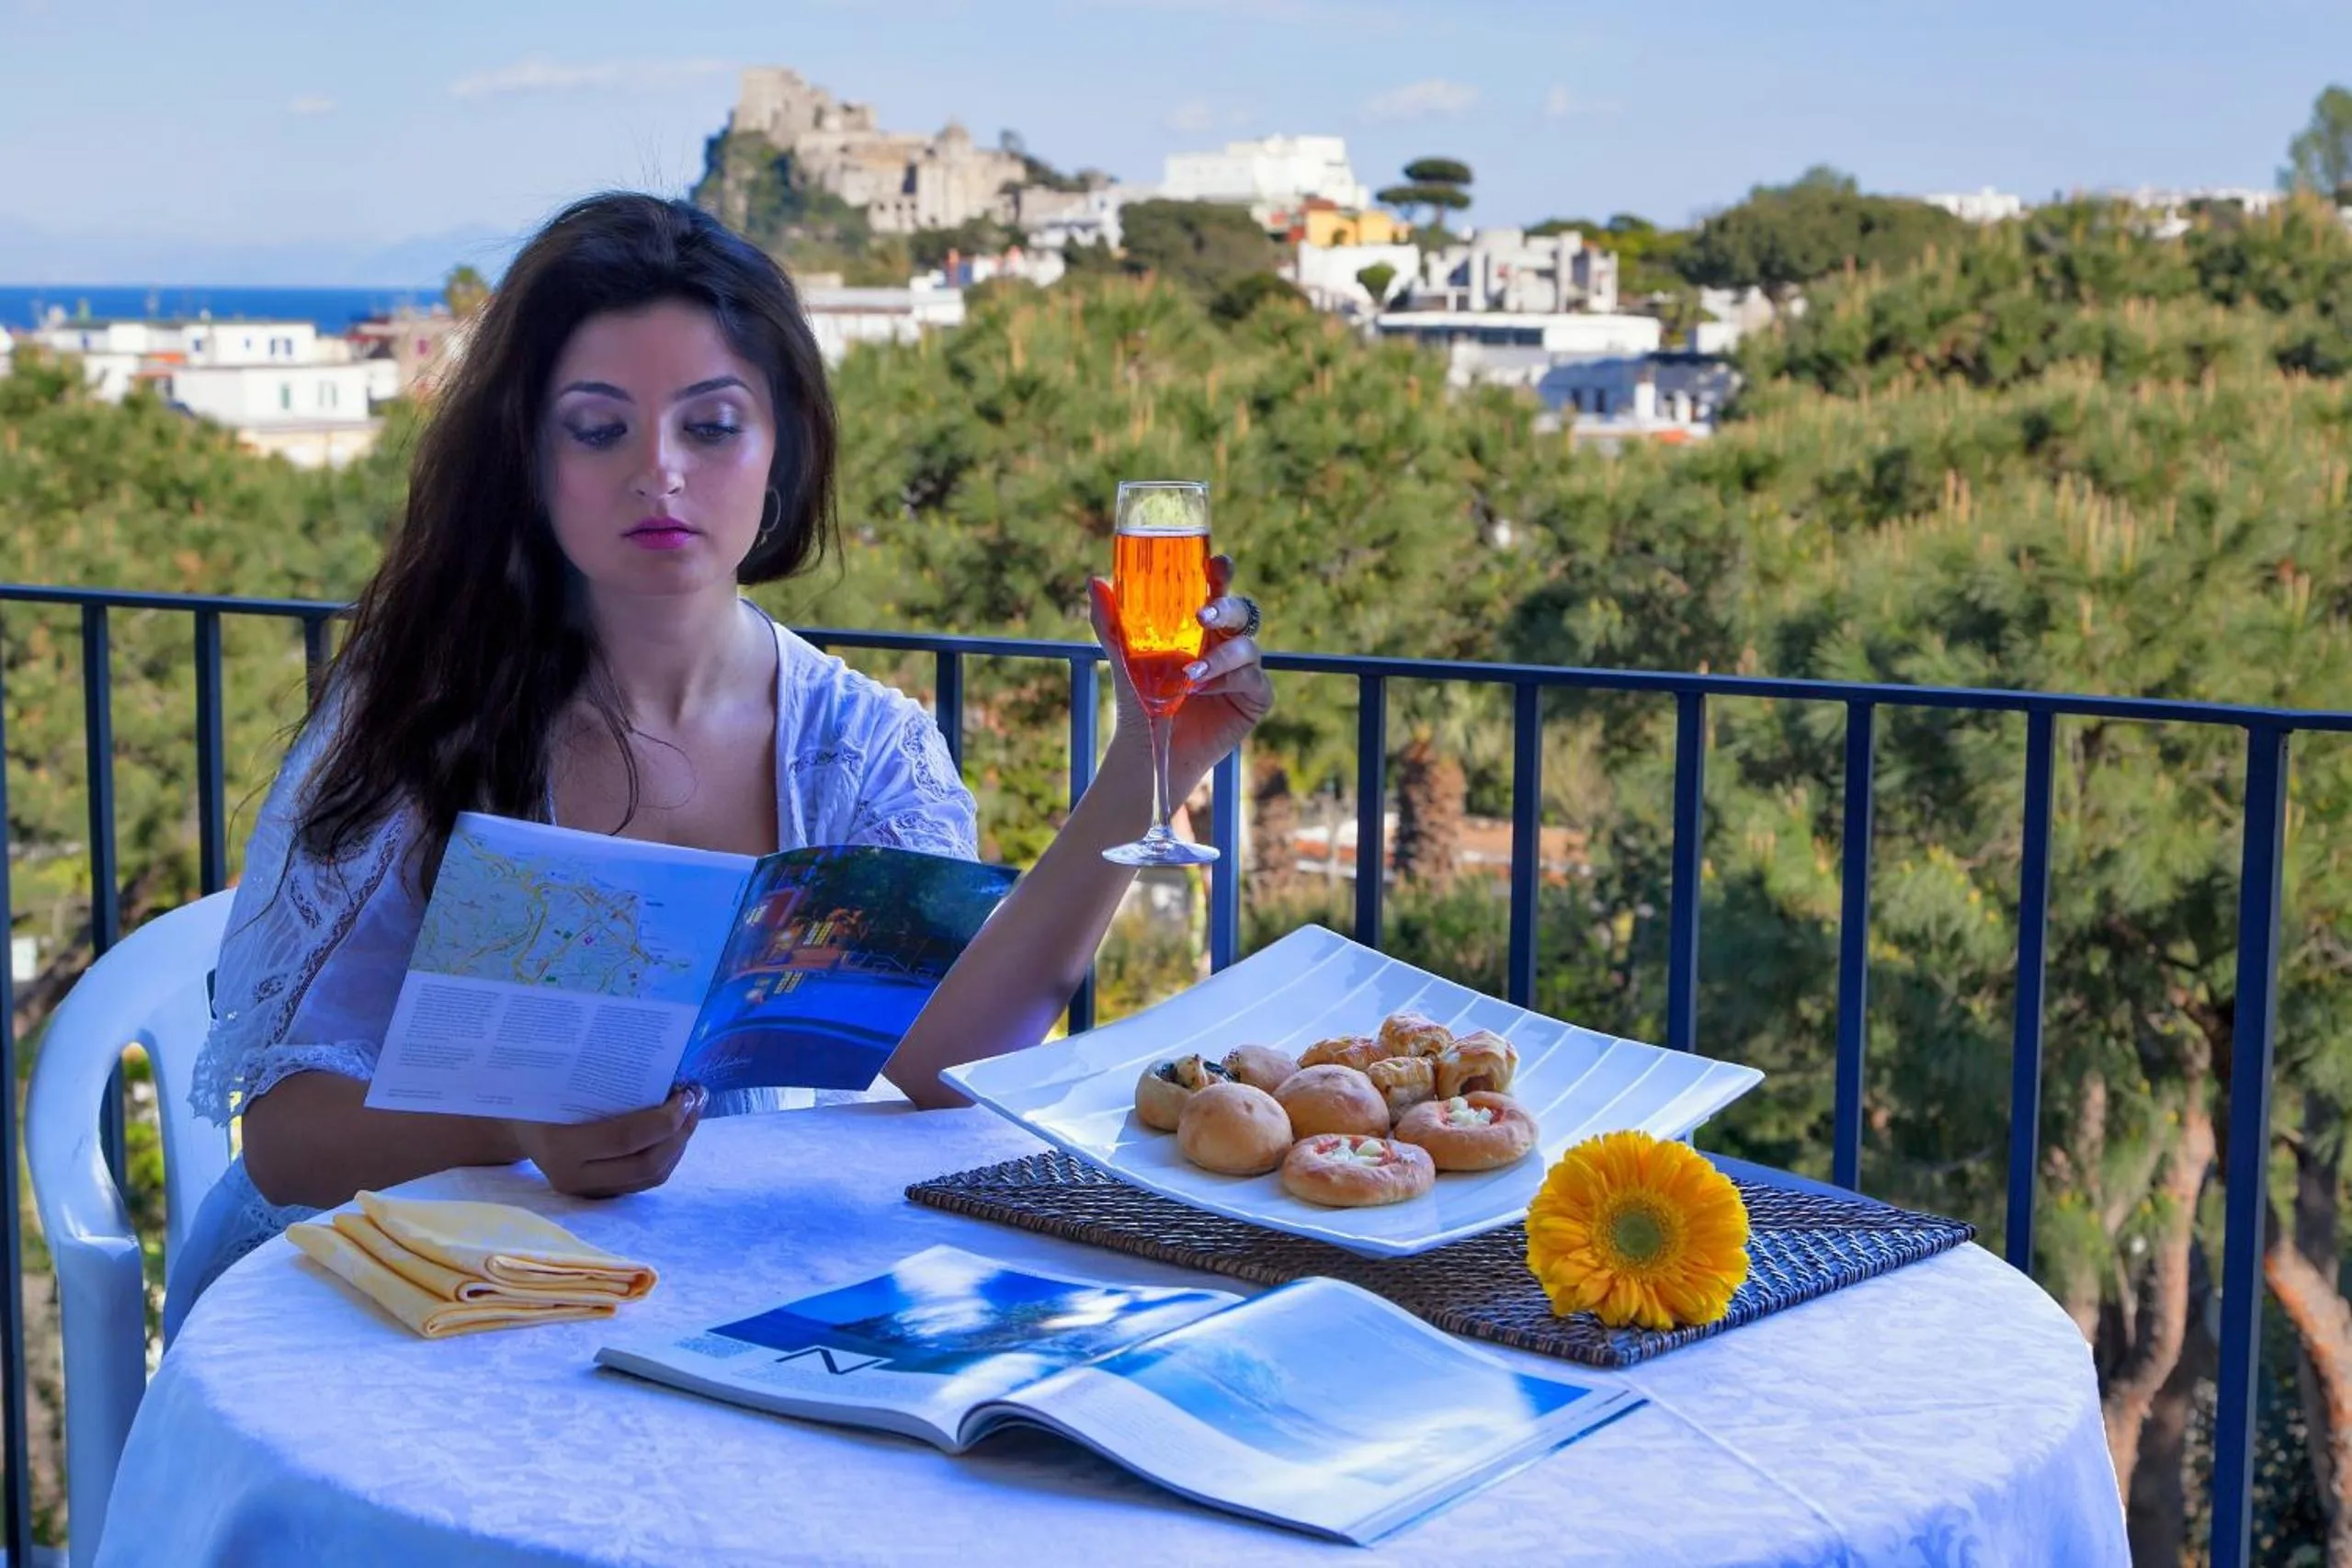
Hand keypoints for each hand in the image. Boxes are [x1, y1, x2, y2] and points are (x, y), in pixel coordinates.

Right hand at [507, 1084, 705, 1198]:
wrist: (512, 1123)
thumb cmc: (537, 1091)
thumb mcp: (558, 1079)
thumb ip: (602, 1077)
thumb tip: (662, 1061)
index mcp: (560, 1145)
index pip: (626, 1138)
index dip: (664, 1118)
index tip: (686, 1092)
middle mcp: (573, 1176)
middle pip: (646, 1165)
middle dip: (680, 1132)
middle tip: (696, 1100)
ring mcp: (586, 1191)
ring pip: (650, 1177)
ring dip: (680, 1144)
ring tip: (692, 1112)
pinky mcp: (598, 1194)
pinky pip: (644, 1181)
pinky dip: (668, 1155)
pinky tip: (677, 1130)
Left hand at [1088, 554, 1273, 799]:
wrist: (1149, 747)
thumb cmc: (1141, 697)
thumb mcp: (1123, 657)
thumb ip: (1111, 621)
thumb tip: (1094, 581)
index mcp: (1203, 624)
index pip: (1218, 589)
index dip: (1222, 573)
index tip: (1217, 563)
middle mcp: (1227, 641)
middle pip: (1242, 611)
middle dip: (1227, 608)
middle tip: (1202, 615)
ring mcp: (1244, 668)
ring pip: (1248, 646)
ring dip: (1220, 656)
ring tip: (1189, 672)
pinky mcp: (1255, 697)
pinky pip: (1253, 680)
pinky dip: (1228, 681)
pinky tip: (1202, 690)